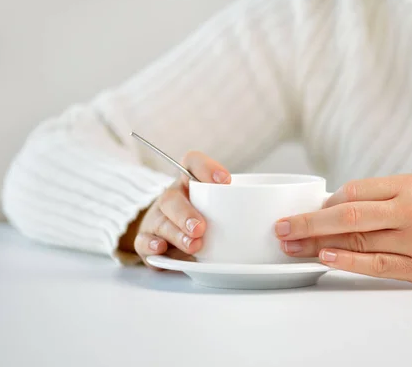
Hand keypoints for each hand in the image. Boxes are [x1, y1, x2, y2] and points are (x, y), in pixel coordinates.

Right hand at [119, 151, 230, 268]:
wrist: (169, 236)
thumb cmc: (203, 219)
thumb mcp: (221, 209)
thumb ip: (238, 208)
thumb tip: (268, 220)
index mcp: (190, 183)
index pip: (192, 163)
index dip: (206, 168)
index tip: (225, 181)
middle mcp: (171, 198)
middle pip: (172, 198)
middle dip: (186, 213)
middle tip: (202, 228)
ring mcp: (157, 219)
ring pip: (161, 222)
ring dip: (177, 234)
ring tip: (194, 245)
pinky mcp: (147, 241)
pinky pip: (143, 241)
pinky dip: (151, 245)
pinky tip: (161, 249)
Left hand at [275, 175, 411, 286]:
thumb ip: (379, 194)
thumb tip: (334, 205)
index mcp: (407, 186)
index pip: (354, 191)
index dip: (324, 203)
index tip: (306, 210)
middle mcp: (409, 211)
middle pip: (347, 216)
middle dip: (307, 222)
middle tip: (280, 228)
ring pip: (357, 241)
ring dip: (318, 244)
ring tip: (291, 246)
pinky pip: (376, 264)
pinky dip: (348, 262)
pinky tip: (324, 258)